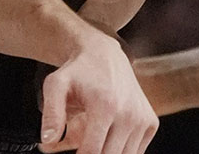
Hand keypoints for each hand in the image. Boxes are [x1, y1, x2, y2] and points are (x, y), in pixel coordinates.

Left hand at [39, 32, 156, 153]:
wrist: (105, 53)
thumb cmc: (78, 70)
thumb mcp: (56, 85)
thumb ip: (51, 113)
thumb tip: (47, 141)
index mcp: (105, 106)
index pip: (92, 151)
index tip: (71, 151)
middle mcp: (129, 114)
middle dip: (92, 153)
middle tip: (82, 139)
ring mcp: (142, 119)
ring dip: (107, 151)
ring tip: (94, 134)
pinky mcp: (151, 123)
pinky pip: (136, 151)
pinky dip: (121, 149)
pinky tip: (110, 133)